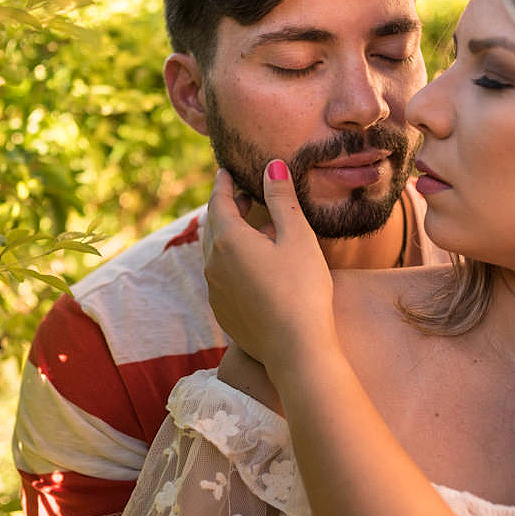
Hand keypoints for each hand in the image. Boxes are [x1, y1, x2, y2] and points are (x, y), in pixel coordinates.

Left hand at [203, 162, 336, 370]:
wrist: (295, 349)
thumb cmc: (302, 289)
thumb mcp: (297, 237)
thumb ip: (282, 199)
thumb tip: (272, 165)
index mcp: (228, 241)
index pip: (219, 202)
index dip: (224, 184)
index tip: (226, 171)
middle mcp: (212, 265)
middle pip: (214, 227)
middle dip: (227, 208)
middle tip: (244, 196)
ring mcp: (215, 291)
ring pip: (217, 254)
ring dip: (232, 237)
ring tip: (257, 231)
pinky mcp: (224, 313)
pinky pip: (222, 278)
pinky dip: (233, 263)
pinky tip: (257, 269)